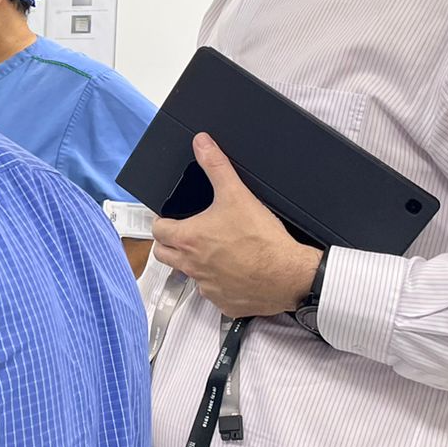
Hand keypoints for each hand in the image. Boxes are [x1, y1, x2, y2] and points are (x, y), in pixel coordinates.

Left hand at [151, 133, 321, 318]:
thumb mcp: (237, 194)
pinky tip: (233, 272)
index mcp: (188, 239)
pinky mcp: (223, 302)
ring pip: (188, 275)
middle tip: (185, 234)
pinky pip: (212, 294)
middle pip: (163, 255)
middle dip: (169, 244)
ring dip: (194, 264)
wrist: (290, 275)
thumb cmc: (263, 240)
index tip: (171, 219)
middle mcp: (191, 266)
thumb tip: (202, 144)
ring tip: (213, 252)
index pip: (157, 230)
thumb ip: (216, 166)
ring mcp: (206, 287)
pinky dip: (218, 284)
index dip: (162, 222)